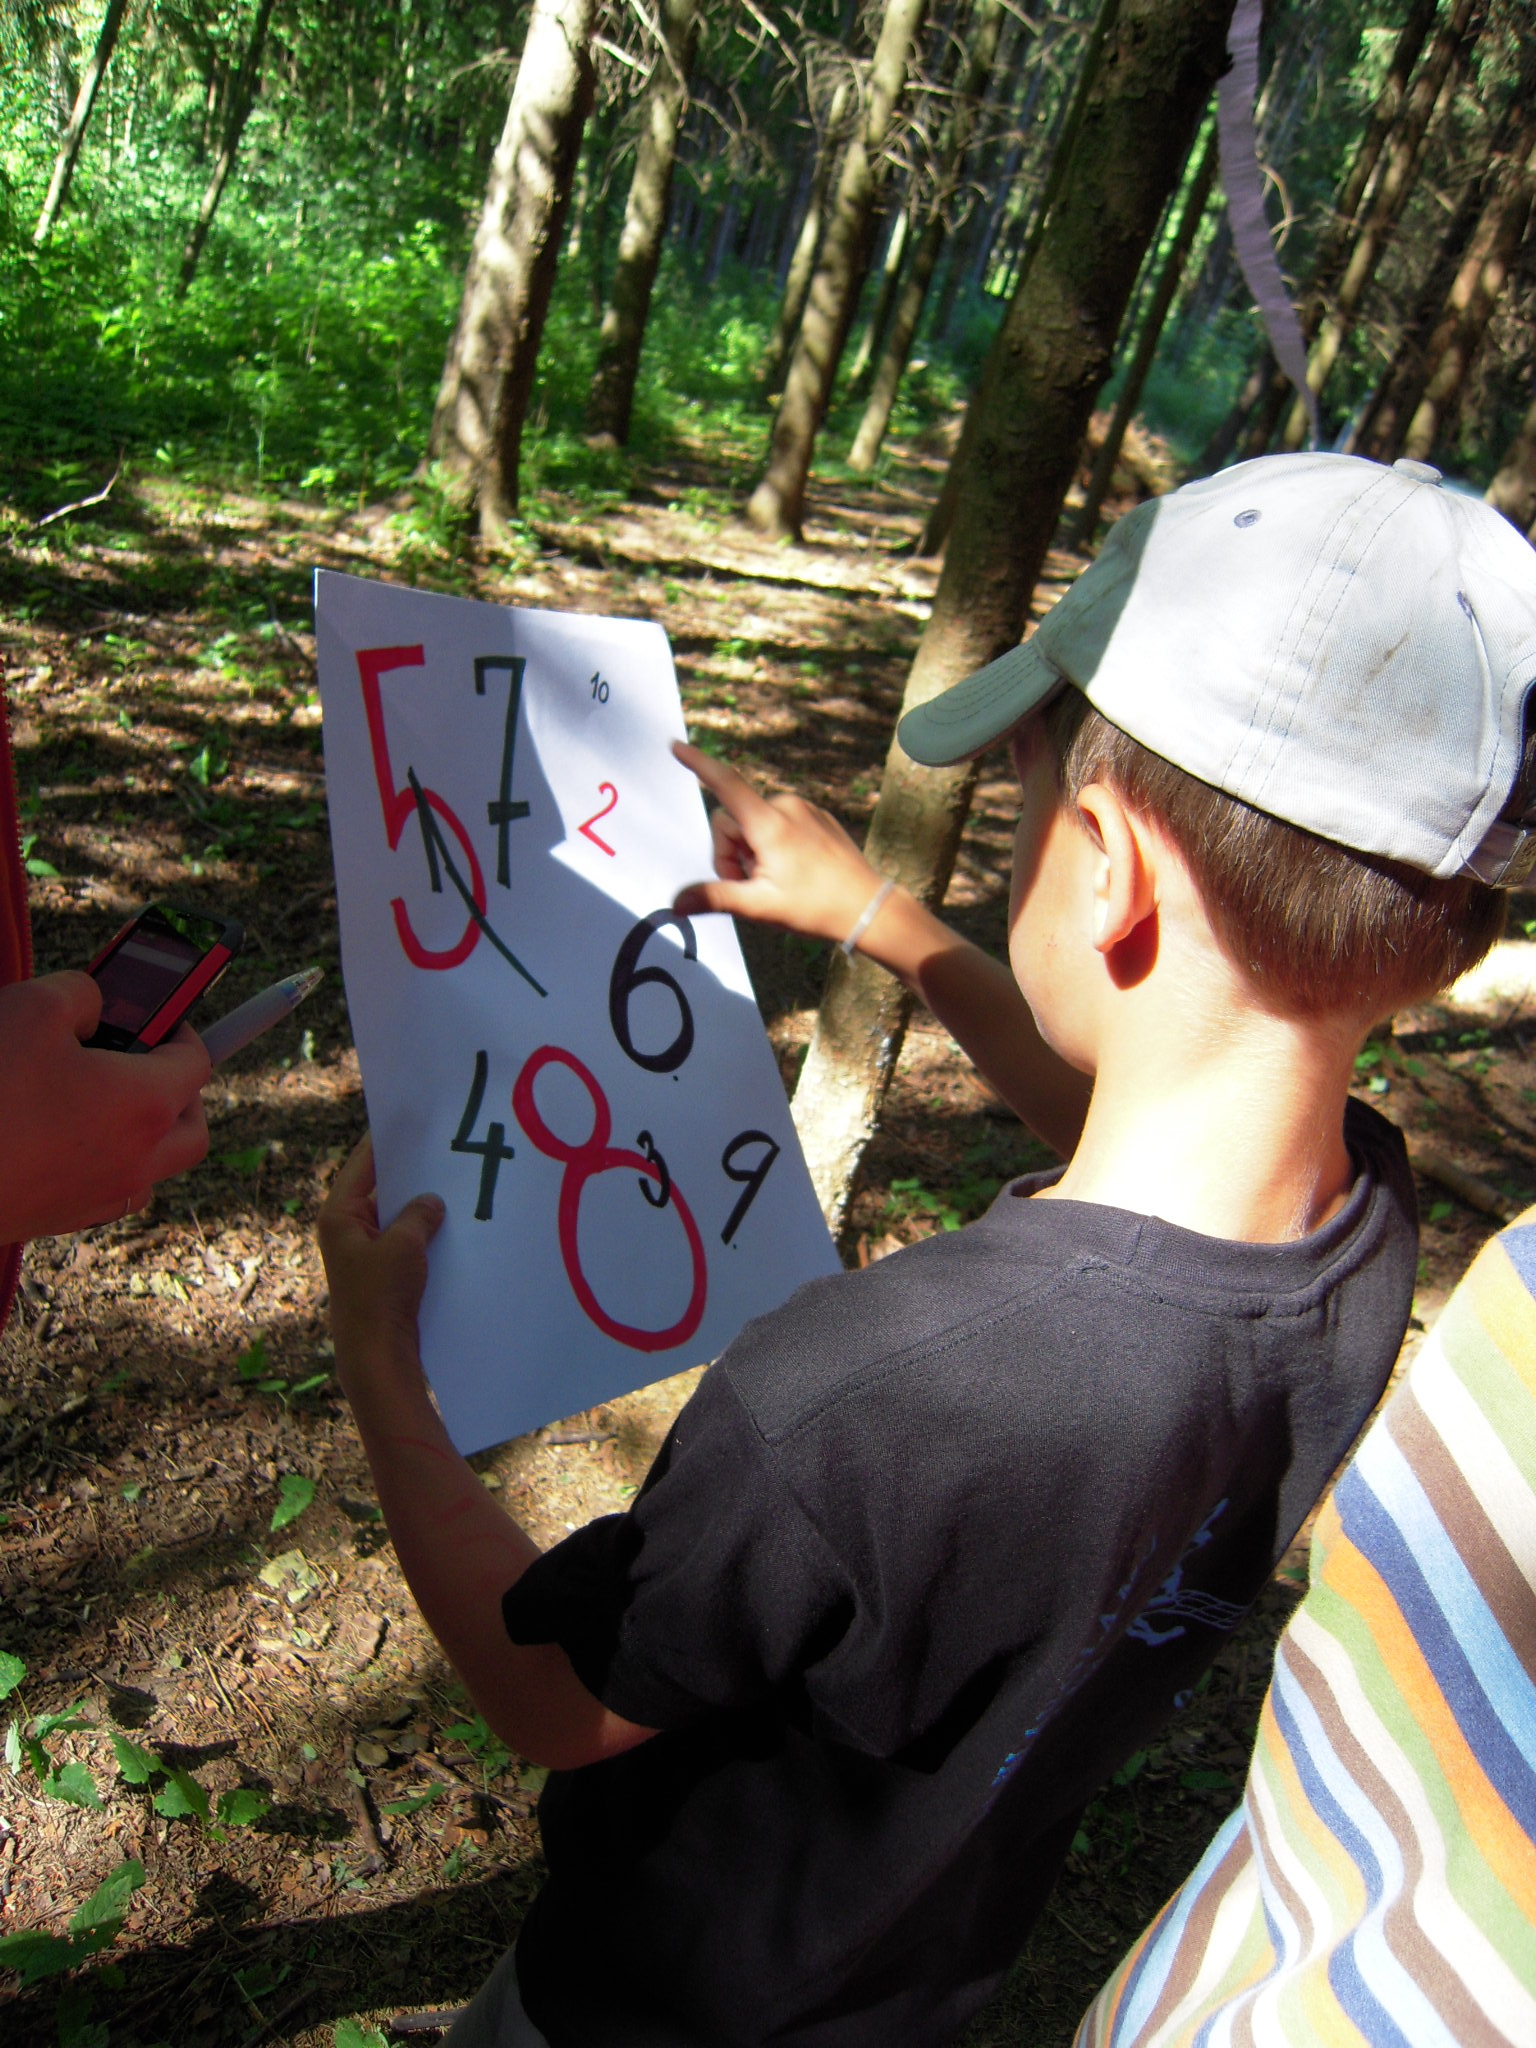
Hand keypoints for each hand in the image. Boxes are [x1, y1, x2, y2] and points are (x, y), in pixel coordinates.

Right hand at [0, 972, 210, 1241]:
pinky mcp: (63, 1219)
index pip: (196, 1063)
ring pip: (154, 1168)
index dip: (182, 1032)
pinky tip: (65, 1136)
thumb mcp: (33, 1007)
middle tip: (152, 1063)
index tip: (163, 1019)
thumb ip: (80, 993)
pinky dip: (106, 1161)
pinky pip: (109, 1191)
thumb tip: (93, 1004)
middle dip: (183, 1092)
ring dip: (148, 1134)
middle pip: (191, 1128)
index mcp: (147, 1105)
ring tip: (107, 1100)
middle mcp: (138, 1159)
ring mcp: (101, 1197)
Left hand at [317, 1134, 444, 1408]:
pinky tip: (453, 1222)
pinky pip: (406, 1239)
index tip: (413, 1119)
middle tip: (443, 1148)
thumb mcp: (402, 1246)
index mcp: (339, 1215)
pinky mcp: (383, 1272)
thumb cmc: (380, 1298)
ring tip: (455, 1182)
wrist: (377, 1355)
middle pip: (381, 1187)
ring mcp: (365, 1251)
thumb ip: (418, 1214)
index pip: (363, 1164)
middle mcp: (348, 1229)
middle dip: (411, 1173)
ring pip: (397, 1215)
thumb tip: (432, 1200)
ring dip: (421, 1205)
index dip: (387, 1140)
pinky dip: (425, 1230)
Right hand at [671, 741, 889, 945]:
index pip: (725, 783)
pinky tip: (795, 871)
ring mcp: (804, 809)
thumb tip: (676, 902)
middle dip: (732, 853)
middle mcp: (786, 807)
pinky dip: (774, 845)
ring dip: (753, 851)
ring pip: (755, 823)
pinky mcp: (817, 817)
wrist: (869, 908)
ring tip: (777, 881)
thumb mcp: (760, 907)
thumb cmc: (815, 908)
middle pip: (734, 821)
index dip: (697, 764)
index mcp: (769, 823)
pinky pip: (780, 823)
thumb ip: (715, 898)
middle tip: (751, 886)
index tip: (675, 745)